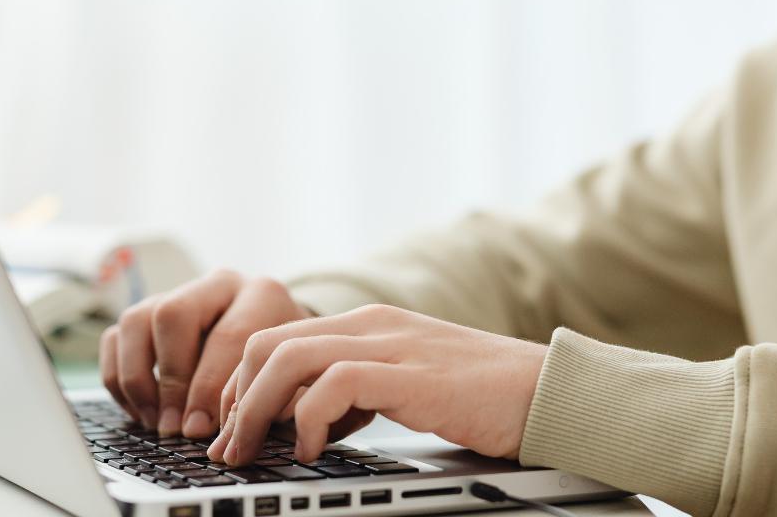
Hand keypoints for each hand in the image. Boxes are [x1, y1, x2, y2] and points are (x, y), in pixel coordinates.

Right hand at [100, 269, 313, 437]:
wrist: (280, 347)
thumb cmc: (284, 369)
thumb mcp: (288, 380)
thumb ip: (262, 401)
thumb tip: (224, 439)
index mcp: (261, 294)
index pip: (226, 336)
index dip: (208, 388)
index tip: (199, 430)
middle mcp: (217, 286)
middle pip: (172, 315)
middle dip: (170, 380)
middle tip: (174, 428)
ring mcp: (178, 294)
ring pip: (136, 321)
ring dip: (139, 380)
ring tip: (156, 422)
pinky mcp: (149, 314)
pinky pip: (115, 337)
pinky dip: (119, 379)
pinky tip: (143, 412)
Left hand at [205, 305, 548, 466]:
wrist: (546, 391)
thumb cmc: (483, 397)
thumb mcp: (406, 386)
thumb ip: (358, 393)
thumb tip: (308, 425)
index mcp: (368, 325)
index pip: (277, 338)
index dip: (241, 386)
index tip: (232, 430)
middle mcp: (372, 326)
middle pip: (268, 343)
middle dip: (235, 398)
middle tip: (230, 447)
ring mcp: (390, 345)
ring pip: (287, 358)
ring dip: (256, 410)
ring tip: (254, 451)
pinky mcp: (410, 375)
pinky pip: (334, 384)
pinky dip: (308, 418)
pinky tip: (312, 448)